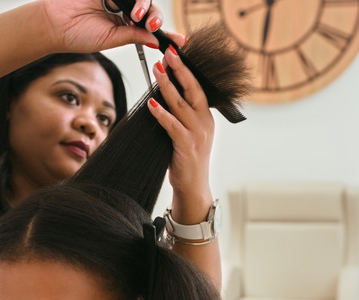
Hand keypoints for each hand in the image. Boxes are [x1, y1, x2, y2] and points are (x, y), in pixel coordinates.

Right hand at [40, 0, 164, 51]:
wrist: (54, 24)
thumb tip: (156, 41)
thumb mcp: (111, 39)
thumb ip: (134, 36)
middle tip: (149, 24)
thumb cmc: (77, 35)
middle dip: (153, 15)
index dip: (164, 31)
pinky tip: (125, 2)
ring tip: (135, 13)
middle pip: (148, 6)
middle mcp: (122, 7)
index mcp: (125, 23)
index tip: (179, 40)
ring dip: (143, 3)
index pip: (149, 24)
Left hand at [148, 42, 214, 202]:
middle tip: (169, 53)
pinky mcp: (187, 146)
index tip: (174, 55)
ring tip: (157, 70)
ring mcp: (198, 134)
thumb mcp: (186, 134)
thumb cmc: (185, 160)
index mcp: (206, 118)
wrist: (193, 187)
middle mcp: (205, 123)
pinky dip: (162, 113)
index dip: (186, 71)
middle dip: (181, 70)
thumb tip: (161, 96)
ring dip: (168, 86)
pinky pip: (172, 125)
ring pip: (182, 104)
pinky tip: (151, 103)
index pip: (197, 88)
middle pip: (193, 90)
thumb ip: (180, 116)